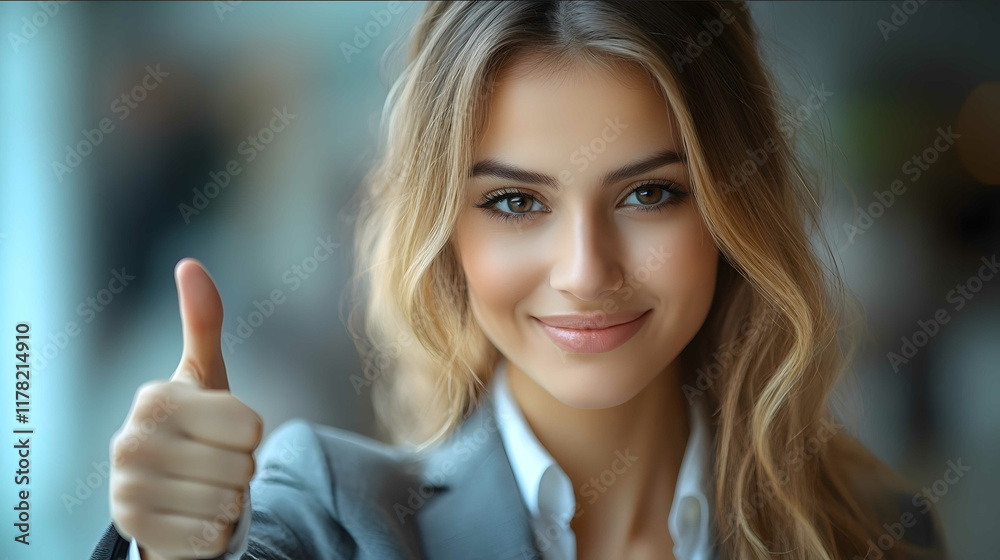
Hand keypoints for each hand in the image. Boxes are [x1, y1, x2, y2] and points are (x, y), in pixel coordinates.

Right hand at [109, 258, 262, 559]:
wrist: (161, 494)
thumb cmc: (194, 428)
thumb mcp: (204, 378)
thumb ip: (202, 323)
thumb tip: (190, 264)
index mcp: (155, 399)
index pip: (251, 427)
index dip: (250, 435)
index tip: (222, 432)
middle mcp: (130, 441)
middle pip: (242, 466)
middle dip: (240, 471)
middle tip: (212, 465)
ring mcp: (127, 489)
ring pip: (229, 502)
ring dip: (228, 501)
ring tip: (201, 488)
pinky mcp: (135, 530)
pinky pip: (210, 535)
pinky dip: (213, 530)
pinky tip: (191, 516)